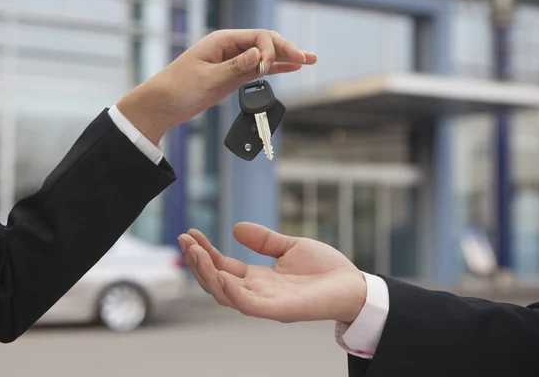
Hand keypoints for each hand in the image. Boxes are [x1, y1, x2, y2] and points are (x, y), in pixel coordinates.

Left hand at [117, 29, 316, 144]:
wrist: (162, 104)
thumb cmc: (178, 88)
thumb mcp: (208, 77)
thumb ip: (235, 66)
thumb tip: (260, 54)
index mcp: (222, 41)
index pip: (258, 37)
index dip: (270, 50)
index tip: (268, 69)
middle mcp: (230, 48)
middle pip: (265, 43)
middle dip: (286, 50)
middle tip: (306, 59)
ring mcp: (233, 62)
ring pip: (265, 56)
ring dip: (286, 58)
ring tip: (309, 60)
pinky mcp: (232, 77)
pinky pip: (258, 70)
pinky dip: (275, 69)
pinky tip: (291, 68)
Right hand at [178, 223, 366, 323]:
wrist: (354, 284)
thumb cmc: (326, 269)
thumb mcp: (290, 246)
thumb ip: (264, 240)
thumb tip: (235, 228)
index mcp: (259, 278)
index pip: (223, 267)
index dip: (205, 252)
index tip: (190, 234)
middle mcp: (258, 292)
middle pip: (217, 281)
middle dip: (198, 262)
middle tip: (184, 240)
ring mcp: (267, 303)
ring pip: (226, 294)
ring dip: (207, 273)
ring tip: (194, 251)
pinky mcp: (280, 310)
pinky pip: (248, 305)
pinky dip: (230, 292)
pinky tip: (218, 274)